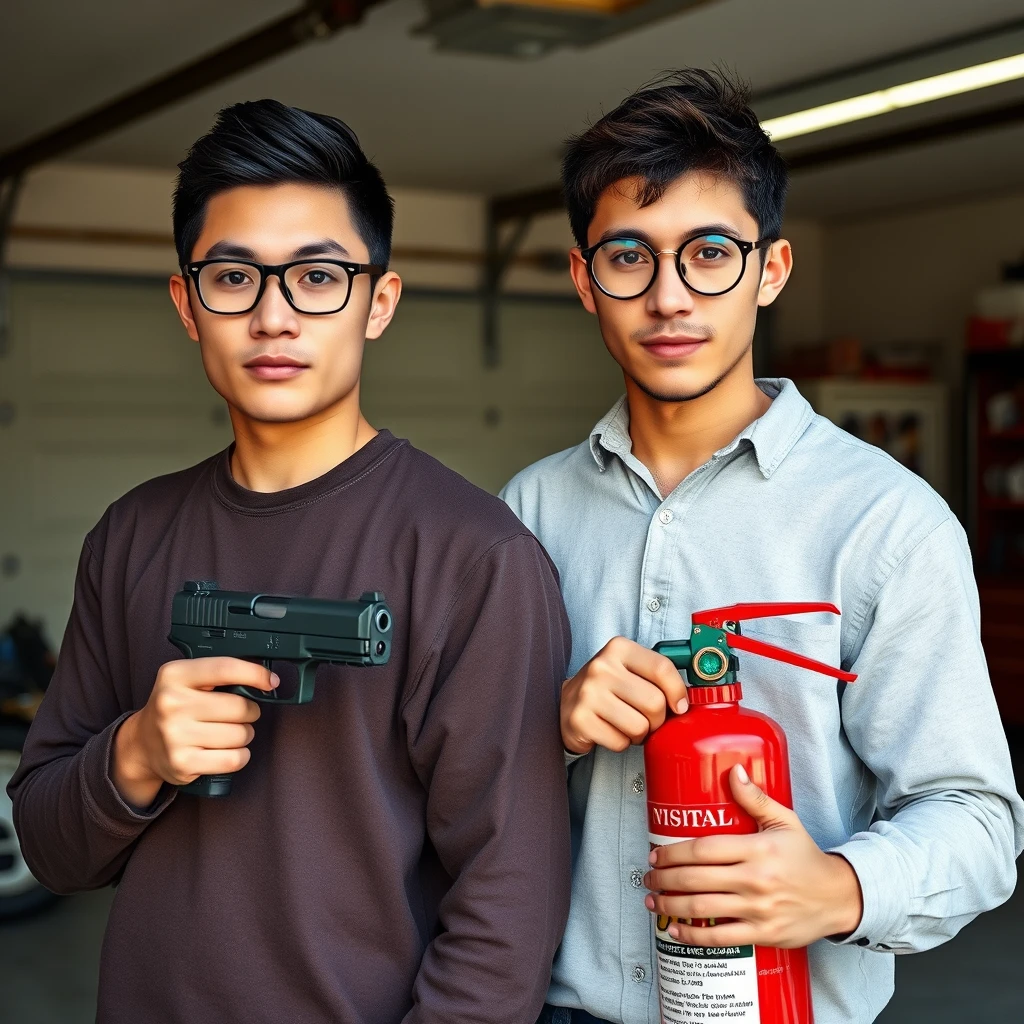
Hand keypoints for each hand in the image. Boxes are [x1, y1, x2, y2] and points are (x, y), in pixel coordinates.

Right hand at [112, 658, 278, 807]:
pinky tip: (228, 750)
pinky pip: (233, 759)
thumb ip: (219, 673)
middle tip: (239, 714)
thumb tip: (266, 679)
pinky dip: (240, 756)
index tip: (271, 682)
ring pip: (240, 734)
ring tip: (229, 732)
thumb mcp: (186, 679)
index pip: (226, 668)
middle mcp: (172, 704)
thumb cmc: (175, 707)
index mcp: (175, 675)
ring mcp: (175, 736)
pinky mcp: (182, 763)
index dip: (256, 674)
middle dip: (250, 711)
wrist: (141, 744)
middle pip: (240, 707)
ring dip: (244, 734)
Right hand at [560, 637, 686, 754]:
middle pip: (654, 702)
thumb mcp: (630, 669)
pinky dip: (621, 743)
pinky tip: (611, 731)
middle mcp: (601, 667)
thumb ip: (657, 676)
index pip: (662, 668)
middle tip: (647, 719)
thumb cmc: (608, 688)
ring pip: (639, 726)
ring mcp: (588, 693)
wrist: (567, 703)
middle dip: (657, 719)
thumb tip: (687, 701)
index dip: (678, 692)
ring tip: (627, 725)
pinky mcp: (580, 719)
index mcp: (619, 648)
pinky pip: (620, 742)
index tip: (679, 706)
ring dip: (639, 734)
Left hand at [643, 764, 862, 947]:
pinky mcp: (762, 934)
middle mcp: (755, 880)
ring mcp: (758, 910)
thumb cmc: (806, 857)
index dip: (674, 852)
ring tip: (653, 900)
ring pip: (702, 909)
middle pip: (696, 879)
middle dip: (664, 878)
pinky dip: (693, 936)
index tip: (656, 853)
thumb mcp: (785, 821)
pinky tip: (675, 930)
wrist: (838, 897)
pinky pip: (720, 938)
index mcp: (757, 849)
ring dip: (670, 905)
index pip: (704, 849)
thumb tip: (733, 770)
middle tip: (648, 875)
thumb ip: (755, 798)